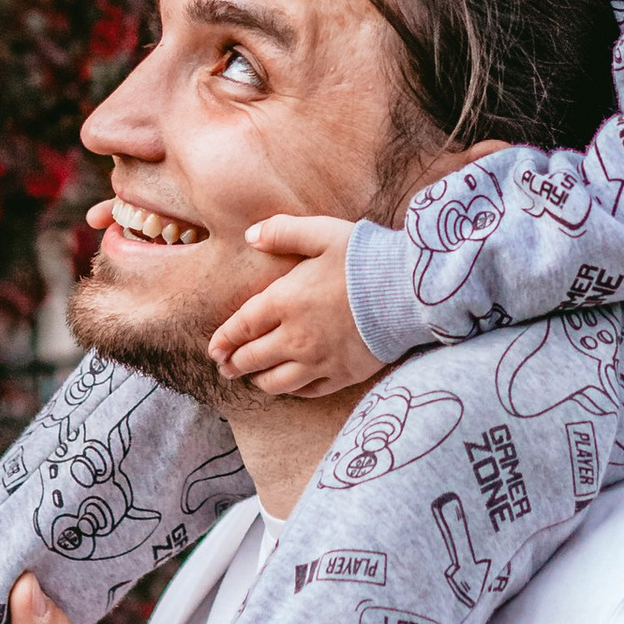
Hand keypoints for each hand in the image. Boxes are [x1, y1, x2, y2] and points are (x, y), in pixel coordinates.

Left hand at [209, 216, 380, 396]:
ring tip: (253, 379)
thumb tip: (250, 235)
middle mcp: (296, 337)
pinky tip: (289, 385)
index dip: (224, 340)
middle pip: (253, 359)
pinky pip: (307, 391)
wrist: (409, 291)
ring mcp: (318, 361)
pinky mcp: (342, 374)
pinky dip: (292, 390)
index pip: (242, 326)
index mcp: (285, 302)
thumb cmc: (364, 257)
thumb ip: (283, 231)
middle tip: (226, 367)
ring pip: (276, 382)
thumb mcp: (322, 232)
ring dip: (259, 381)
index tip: (214, 349)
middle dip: (234, 364)